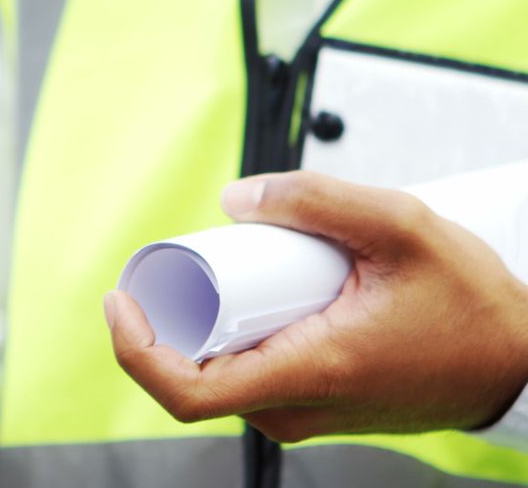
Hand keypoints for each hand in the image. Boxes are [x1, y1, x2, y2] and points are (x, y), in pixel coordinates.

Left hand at [106, 170, 527, 441]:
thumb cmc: (472, 309)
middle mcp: (294, 406)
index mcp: (307, 372)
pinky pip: (249, 369)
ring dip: (206, 319)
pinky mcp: (310, 402)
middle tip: (181, 258)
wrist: (519, 366)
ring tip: (226, 266)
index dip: (135, 348)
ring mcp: (301, 410)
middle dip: (171, 315)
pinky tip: (253, 291)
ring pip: (220, 369)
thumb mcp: (403, 227)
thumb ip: (318, 198)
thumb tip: (234, 197)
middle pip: (193, 371)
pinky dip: (234, 329)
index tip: (121, 299)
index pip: (187, 392)